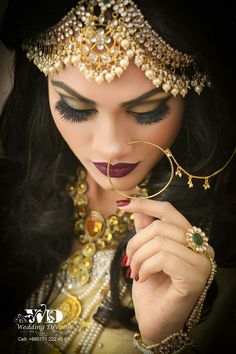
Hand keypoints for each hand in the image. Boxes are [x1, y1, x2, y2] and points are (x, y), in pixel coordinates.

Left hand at [117, 199, 213, 343]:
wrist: (154, 321)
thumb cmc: (151, 288)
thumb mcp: (144, 253)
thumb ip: (145, 230)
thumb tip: (136, 209)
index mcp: (191, 239)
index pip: (169, 212)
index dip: (145, 204)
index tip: (123, 205)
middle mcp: (202, 248)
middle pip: (161, 226)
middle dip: (136, 242)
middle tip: (128, 260)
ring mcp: (201, 264)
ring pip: (160, 241)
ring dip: (138, 257)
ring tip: (134, 271)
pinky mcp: (195, 278)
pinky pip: (163, 258)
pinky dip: (146, 266)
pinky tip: (142, 278)